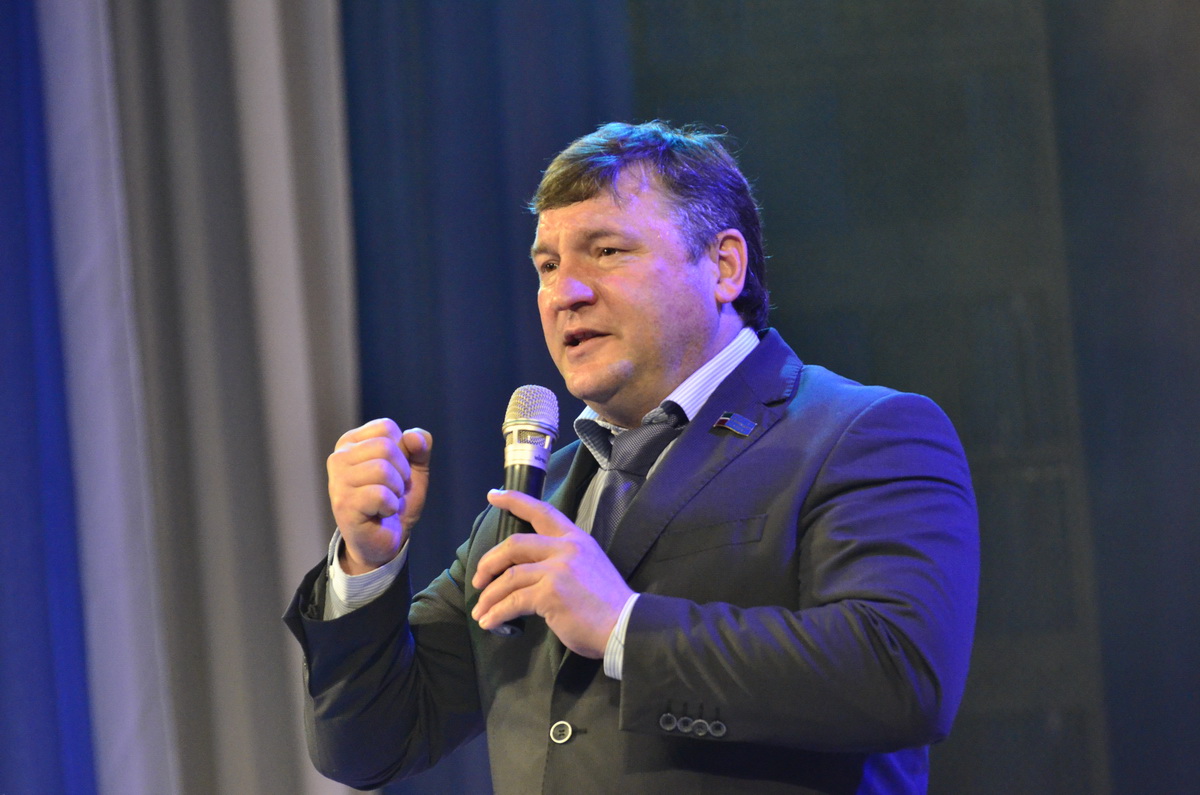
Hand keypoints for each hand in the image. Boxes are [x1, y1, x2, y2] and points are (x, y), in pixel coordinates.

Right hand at [326, 419, 431, 573]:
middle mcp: (339, 458)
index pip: (387, 427)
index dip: (403, 451)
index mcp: (351, 443)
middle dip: (401, 472)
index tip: (394, 471)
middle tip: (392, 491)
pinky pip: (381, 495)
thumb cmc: (394, 501)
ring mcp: (338, 481)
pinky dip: (390, 507)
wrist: (383, 541)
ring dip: (396, 491)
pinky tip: (380, 514)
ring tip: (386, 502)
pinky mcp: (343, 504)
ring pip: (383, 470)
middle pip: (386, 447)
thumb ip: (419, 448)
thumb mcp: (413, 470)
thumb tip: (414, 436)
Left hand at [471, 489, 633, 657]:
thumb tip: (530, 573)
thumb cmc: (607, 605)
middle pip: (514, 544)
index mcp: (576, 539)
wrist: (626, 626)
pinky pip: (513, 601)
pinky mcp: (550, 593)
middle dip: (489, 562)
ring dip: (489, 595)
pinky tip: (489, 622)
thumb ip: (562, 562)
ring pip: (510, 576)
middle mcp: (566, 548)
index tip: (493, 495)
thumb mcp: (589, 567)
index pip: (542, 511)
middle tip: (479, 579)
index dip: (515, 500)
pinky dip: (496, 612)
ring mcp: (558, 570)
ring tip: (481, 611)